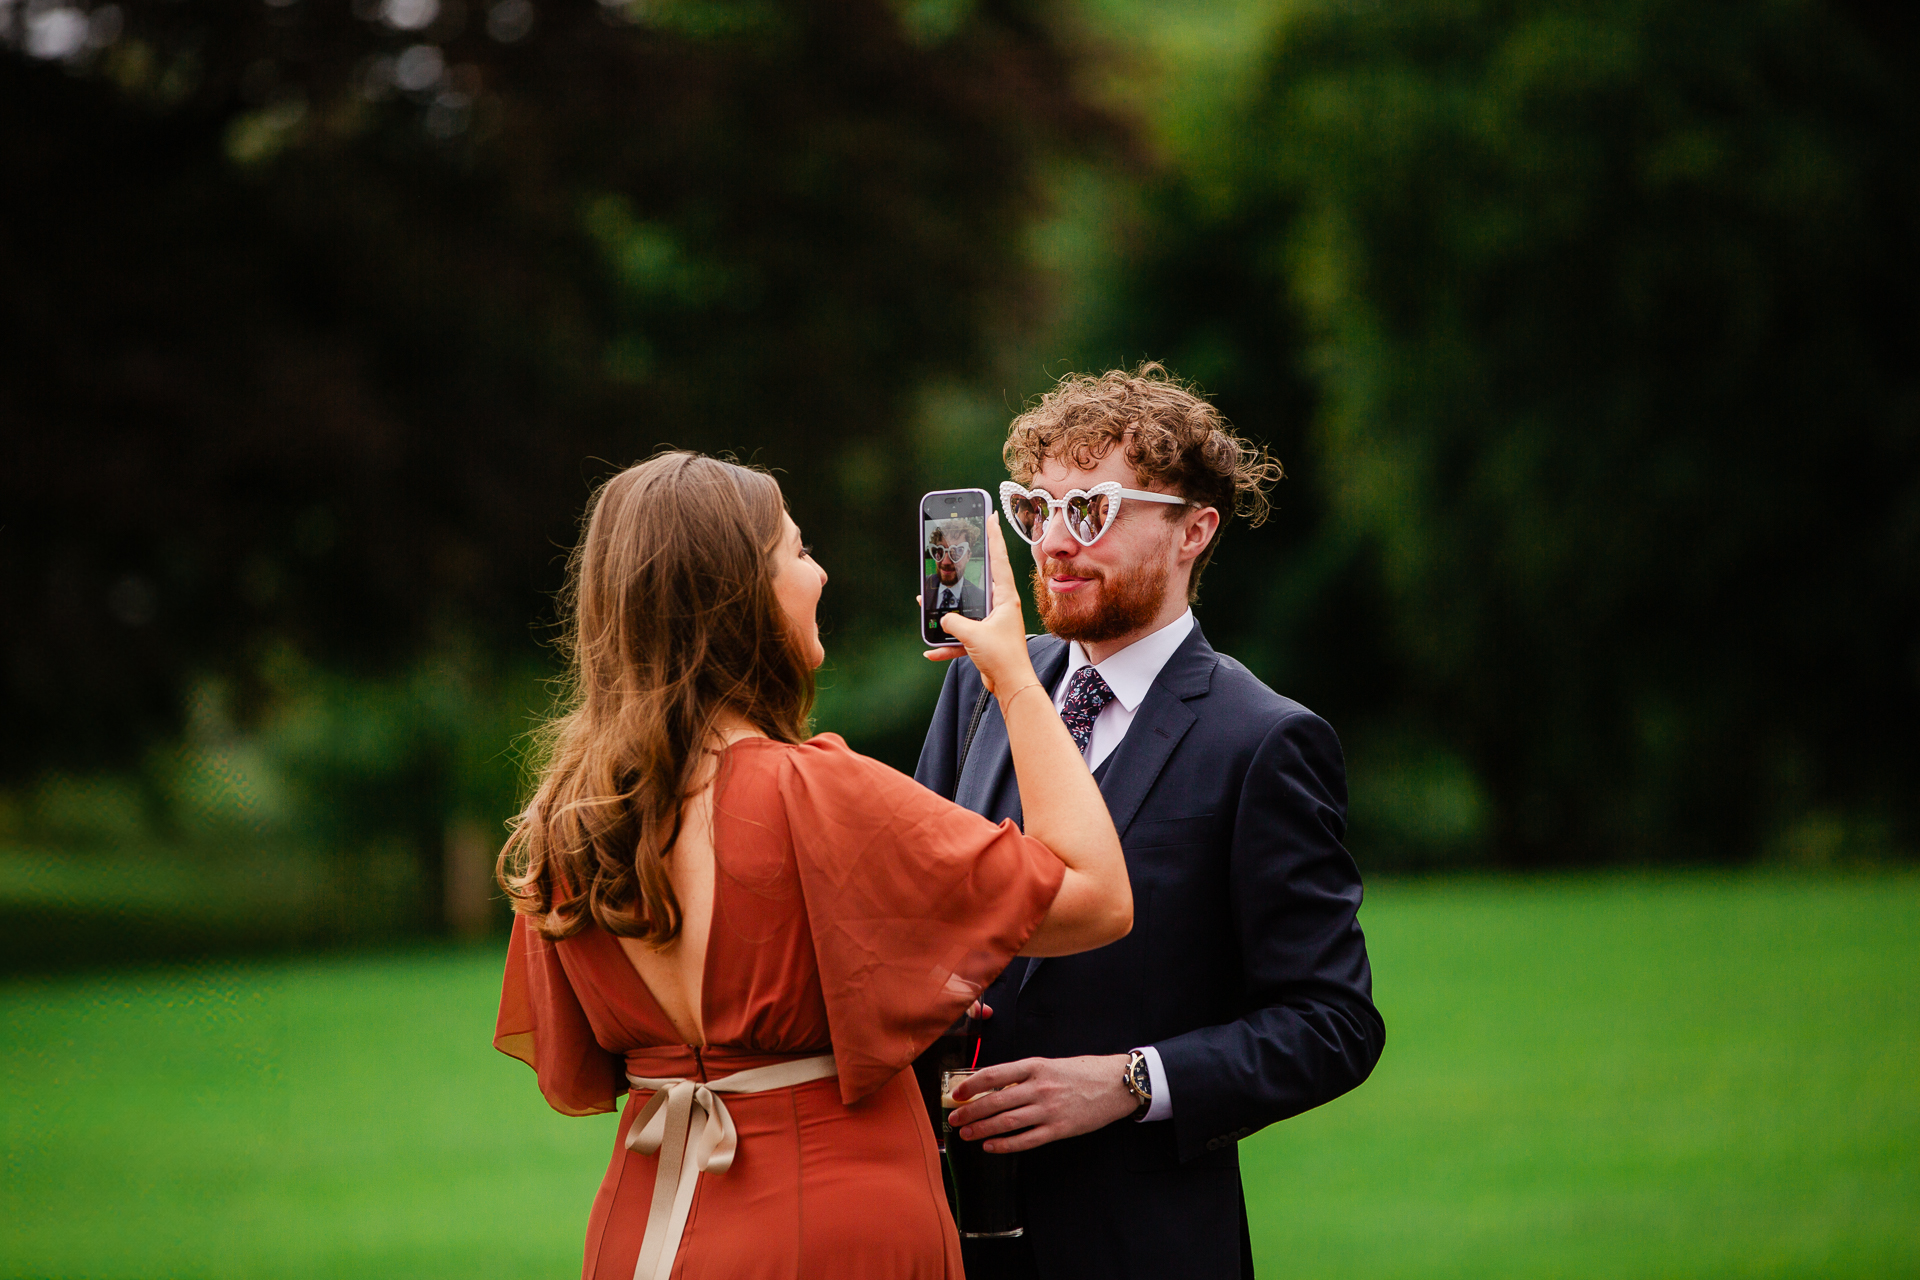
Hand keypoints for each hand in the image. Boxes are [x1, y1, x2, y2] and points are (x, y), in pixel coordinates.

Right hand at [922, 515, 1031, 695]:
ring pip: (966, 609)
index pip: (999, 560)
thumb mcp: (973, 635)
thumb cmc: (1002, 658)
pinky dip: (947, 644)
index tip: (992, 516)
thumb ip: (953, 622)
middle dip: (966, 567)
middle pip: (981, 580)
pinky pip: (961, 636)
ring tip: (928, 602)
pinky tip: (931, 651)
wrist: (1011, 686)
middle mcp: (1000, 607)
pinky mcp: (984, 640)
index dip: (995, 537)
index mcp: (1005, 599)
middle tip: (959, 545)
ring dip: (948, 610)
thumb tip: (943, 619)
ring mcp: (992, 623)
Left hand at [947, 1054, 1134, 1153]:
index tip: (957, 1093)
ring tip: (966, 1134)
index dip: (971, 1085)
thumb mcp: (1050, 1064)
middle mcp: (1039, 1087)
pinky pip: (1026, 1140)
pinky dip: (1005, 1145)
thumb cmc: (1083, 1072)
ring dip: (982, 1129)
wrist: (1116, 1084)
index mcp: (1035, 1065)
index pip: (994, 1074)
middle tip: (954, 1119)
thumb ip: (1024, 1075)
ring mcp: (1049, 1110)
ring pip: (1007, 1121)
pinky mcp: (1059, 1129)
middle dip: (970, 1111)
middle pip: (995, 1101)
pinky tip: (991, 1146)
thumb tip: (993, 1087)